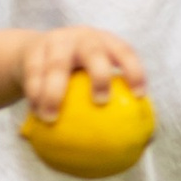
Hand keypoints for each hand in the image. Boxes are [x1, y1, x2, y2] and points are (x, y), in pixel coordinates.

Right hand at [18, 23, 147, 121]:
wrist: (35, 52)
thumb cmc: (78, 75)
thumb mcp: (95, 78)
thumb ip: (118, 104)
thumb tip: (146, 142)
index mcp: (105, 44)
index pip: (125, 52)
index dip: (134, 70)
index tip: (139, 95)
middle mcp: (83, 38)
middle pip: (94, 52)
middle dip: (99, 74)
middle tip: (101, 101)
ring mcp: (57, 42)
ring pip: (57, 65)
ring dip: (53, 92)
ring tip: (51, 118)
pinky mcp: (34, 49)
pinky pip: (34, 73)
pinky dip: (34, 93)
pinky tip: (35, 114)